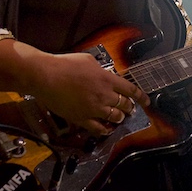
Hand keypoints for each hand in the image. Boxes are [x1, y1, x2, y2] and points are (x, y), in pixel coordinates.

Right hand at [32, 51, 149, 136]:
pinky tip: (107, 129)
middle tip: (129, 108)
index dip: (140, 97)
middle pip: (124, 105)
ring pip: (114, 117)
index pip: (131, 90)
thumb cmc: (65, 64)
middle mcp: (104, 95)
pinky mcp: (81, 118)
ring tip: (119, 117)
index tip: (145, 101)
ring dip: (119, 117)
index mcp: (107, 79)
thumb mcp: (88, 60)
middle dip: (129, 107)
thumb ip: (101, 69)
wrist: (46, 76)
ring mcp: (93, 109)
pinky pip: (98, 128)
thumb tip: (105, 74)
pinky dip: (105, 129)